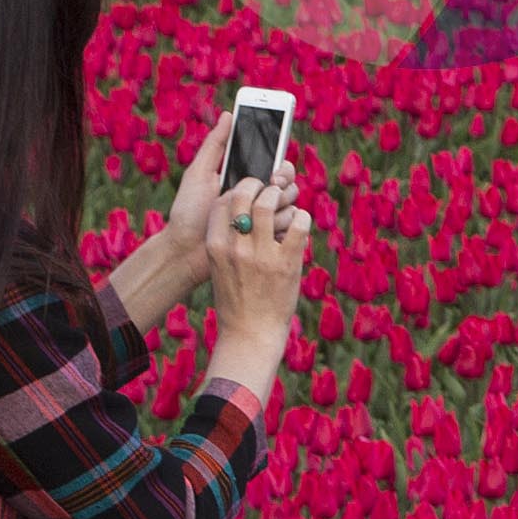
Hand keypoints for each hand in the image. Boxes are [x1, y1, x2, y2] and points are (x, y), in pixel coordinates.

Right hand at [199, 175, 314, 349]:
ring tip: (286, 202)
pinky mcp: (286, 263)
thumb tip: (244, 215)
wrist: (249, 333)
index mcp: (215, 246)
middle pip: (243, 196)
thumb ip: (227, 241)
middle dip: (258, 186)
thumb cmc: (236, 299)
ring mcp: (261, 255)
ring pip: (269, 205)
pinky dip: (302, 217)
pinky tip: (301, 221)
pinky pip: (298, 225)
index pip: (222, 202)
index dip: (238, 190)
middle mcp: (235, 247)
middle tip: (269, 189)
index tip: (250, 190)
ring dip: (280, 198)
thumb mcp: (220, 267)